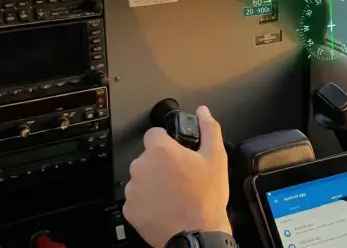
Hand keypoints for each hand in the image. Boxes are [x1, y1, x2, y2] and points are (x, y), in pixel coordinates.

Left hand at [123, 106, 230, 247]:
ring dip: (153, 183)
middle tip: (180, 176)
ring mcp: (133, 189)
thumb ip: (209, 129)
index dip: (167, 141)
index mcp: (160, 150)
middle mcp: (141, 166)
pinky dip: (148, 202)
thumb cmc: (206, 197)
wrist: (197, 234)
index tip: (177, 152)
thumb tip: (204, 112)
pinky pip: (137, 199)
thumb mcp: (216, 157)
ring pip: (142, 178)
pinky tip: (165, 207)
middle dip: (161, 164)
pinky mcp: (130, 209)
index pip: (154, 134)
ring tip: (174, 194)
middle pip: (147, 157)